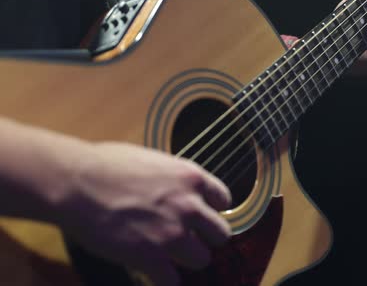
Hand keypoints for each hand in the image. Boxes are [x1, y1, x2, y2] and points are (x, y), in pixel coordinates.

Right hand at [57, 142, 231, 285]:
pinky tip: (152, 273)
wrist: (75, 182)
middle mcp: (189, 206)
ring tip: (167, 256)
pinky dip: (164, 280)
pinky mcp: (151, 258)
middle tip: (187, 239)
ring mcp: (172, 233)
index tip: (199, 216)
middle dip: (205, 238)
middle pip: (221, 234)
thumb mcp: (151, 160)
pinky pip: (173, 281)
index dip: (211, 209)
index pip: (224, 199)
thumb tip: (174, 188)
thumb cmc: (104, 165)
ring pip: (202, 259)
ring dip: (186, 260)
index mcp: (190, 177)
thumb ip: (171, 178)